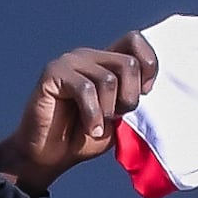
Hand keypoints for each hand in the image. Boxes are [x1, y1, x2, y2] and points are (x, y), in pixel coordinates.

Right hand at [0, 35, 160, 194]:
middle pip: (129, 64)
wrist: (48, 156)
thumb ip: (133, 96)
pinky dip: (93, 114)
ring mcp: (70, 61)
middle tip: (115, 117)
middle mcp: (89, 56)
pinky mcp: (53, 73)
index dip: (148, 66)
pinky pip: (85, 89)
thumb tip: (149, 86)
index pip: (135, 41)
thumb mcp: (119, 116)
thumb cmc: (85, 137)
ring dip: (109, 110)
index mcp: (106, 61)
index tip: (144, 94)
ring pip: (109, 79)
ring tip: (97, 125)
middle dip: (129, 98)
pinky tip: (90, 129)